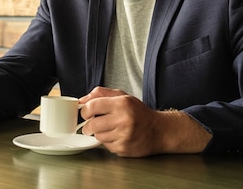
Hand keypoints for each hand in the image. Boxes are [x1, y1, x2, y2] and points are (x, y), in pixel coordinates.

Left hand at [79, 87, 210, 156]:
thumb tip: (82, 100)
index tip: (86, 113)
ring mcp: (124, 136)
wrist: (160, 131)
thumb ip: (101, 94)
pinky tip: (117, 136)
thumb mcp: (123, 96)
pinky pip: (106, 146)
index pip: (92, 106)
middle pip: (92, 125)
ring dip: (99, 133)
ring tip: (109, 129)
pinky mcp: (124, 149)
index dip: (85, 110)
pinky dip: (107, 142)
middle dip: (88, 125)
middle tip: (91, 124)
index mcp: (122, 104)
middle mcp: (123, 120)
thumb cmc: (139, 113)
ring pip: (98, 136)